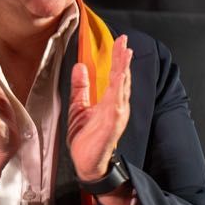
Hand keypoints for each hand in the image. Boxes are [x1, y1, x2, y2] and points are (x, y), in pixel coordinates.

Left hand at [67, 35, 132, 181]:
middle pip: (122, 77)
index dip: (119, 59)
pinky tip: (120, 78)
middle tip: (124, 41)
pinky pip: (117, 103)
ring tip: (125, 53)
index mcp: (110, 101)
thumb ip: (81, 88)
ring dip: (124, 69)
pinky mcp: (113, 123)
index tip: (120, 42)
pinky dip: (119, 89)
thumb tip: (80, 67)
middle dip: (123, 59)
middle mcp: (117, 105)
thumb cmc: (86, 139)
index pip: (116, 76)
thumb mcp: (79, 107)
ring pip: (122, 87)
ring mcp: (117, 114)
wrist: (87, 163)